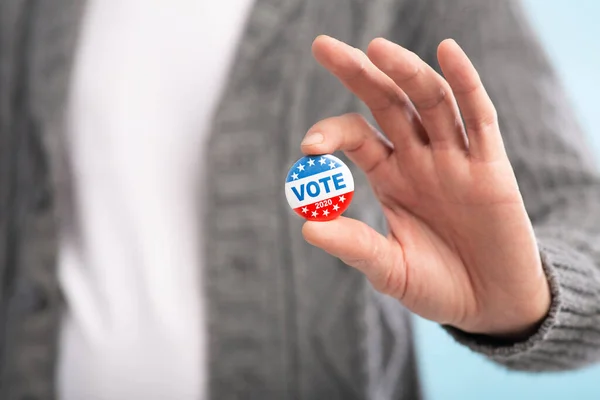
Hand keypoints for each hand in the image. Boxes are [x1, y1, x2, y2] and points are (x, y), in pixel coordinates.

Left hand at [301, 36, 550, 337]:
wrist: (491, 304)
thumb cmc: (437, 286)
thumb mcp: (390, 269)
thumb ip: (354, 246)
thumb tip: (306, 226)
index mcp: (390, 176)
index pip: (356, 136)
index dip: (330, 133)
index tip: (308, 148)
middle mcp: (419, 158)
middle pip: (386, 102)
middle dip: (357, 73)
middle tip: (323, 46)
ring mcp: (455, 158)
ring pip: (429, 101)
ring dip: (404, 72)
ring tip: (376, 48)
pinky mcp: (491, 166)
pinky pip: (479, 116)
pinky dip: (465, 82)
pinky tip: (447, 52)